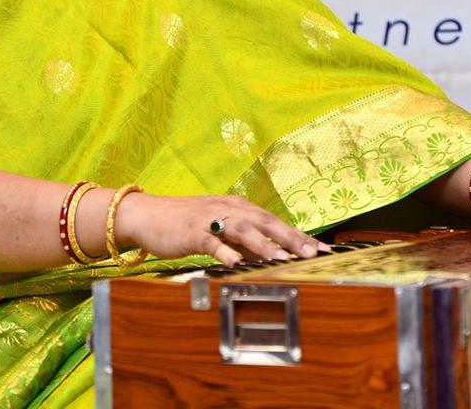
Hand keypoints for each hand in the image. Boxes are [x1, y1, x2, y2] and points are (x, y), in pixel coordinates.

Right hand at [114, 192, 327, 266]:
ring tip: (283, 259)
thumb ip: (245, 241)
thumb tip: (272, 257)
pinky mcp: (191, 232)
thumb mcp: (221, 229)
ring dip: (264, 245)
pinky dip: (225, 251)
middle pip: (265, 222)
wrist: (147, 214)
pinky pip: (211, 242)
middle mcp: (228, 209)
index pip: (275, 221)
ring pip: (243, 229)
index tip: (323, 249)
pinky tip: (236, 262)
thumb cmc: (186, 223)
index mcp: (238, 207)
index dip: (299, 234)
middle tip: (313, 253)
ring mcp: (210, 219)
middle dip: (291, 238)